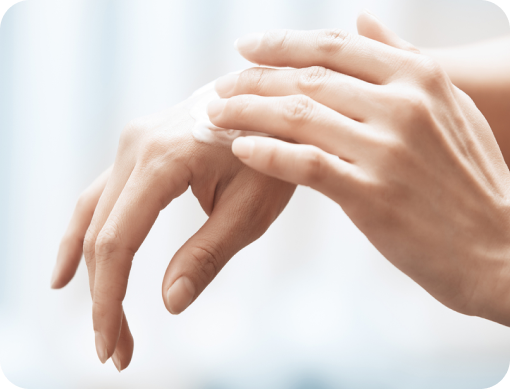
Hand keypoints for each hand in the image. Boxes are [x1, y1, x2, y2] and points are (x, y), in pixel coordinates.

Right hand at [51, 87, 294, 370]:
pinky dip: (85, 233)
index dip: (109, 299)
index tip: (112, 345)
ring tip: (101, 319)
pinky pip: (101, 195)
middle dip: (104, 296)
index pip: (117, 241)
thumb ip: (207, 254)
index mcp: (164, 160)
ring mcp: (133, 143)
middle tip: (115, 350)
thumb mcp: (250, 208)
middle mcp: (136, 145)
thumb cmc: (272, 153)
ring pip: (96, 216)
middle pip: (101, 233)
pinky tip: (67, 267)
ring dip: (93, 272)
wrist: (271, 104)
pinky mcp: (138, 147)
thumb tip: (170, 302)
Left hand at [209, 12, 509, 325]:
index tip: (246, 48)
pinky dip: (267, 153)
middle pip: (307, 79)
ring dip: (247, 112)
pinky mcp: (370, 196)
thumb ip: (405, 59)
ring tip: (215, 113)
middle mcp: (401, 107)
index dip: (282, 44)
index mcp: (419, 79)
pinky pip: (305, 164)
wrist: (497, 250)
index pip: (335, 48)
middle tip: (219, 86)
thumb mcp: (451, 107)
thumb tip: (362, 18)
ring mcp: (385, 151)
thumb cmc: (471, 181)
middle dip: (253, 80)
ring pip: (298, 116)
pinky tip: (239, 148)